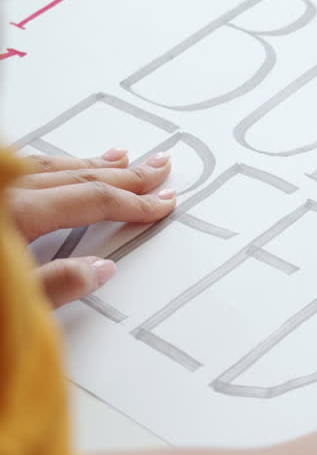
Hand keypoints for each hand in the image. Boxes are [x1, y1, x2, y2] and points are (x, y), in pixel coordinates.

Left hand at [10, 149, 176, 306]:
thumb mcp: (12, 297)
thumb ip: (56, 285)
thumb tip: (101, 270)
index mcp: (20, 213)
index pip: (94, 200)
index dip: (134, 202)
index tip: (163, 202)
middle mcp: (7, 191)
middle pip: (80, 176)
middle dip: (126, 174)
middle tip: (158, 167)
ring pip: (53, 166)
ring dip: (93, 164)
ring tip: (121, 158)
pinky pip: (27, 165)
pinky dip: (57, 164)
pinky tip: (64, 165)